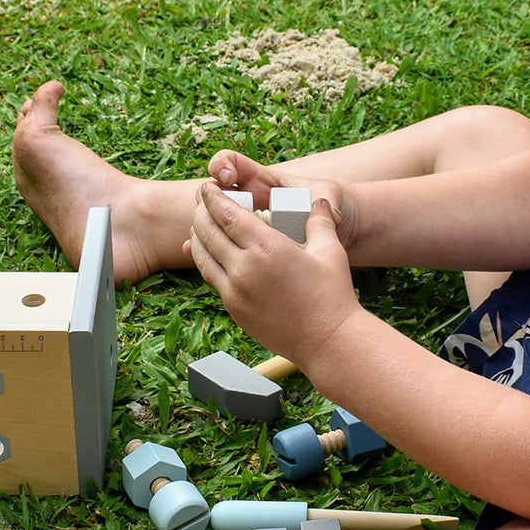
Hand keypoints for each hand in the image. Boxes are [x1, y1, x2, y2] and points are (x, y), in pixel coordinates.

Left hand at [186, 181, 360, 371]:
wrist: (328, 341)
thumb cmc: (332, 295)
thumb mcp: (330, 249)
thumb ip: (319, 220)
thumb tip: (317, 201)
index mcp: (267, 248)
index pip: (226, 214)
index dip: (212, 197)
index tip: (207, 187)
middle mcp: (244, 268)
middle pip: (206, 231)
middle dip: (200, 211)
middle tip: (201, 201)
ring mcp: (235, 291)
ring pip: (201, 256)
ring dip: (196, 236)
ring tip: (200, 224)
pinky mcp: (233, 309)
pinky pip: (210, 278)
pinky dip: (205, 260)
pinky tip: (210, 253)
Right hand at [206, 150, 362, 253]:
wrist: (338, 230)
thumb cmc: (333, 206)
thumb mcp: (332, 199)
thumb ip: (328, 202)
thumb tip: (330, 214)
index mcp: (262, 180)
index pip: (230, 163)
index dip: (223, 165)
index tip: (227, 177)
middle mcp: (247, 199)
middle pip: (212, 190)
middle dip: (205, 196)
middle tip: (207, 206)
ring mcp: (242, 222)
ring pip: (210, 217)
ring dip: (200, 222)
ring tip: (196, 233)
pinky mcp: (243, 243)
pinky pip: (217, 242)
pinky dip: (202, 246)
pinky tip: (190, 252)